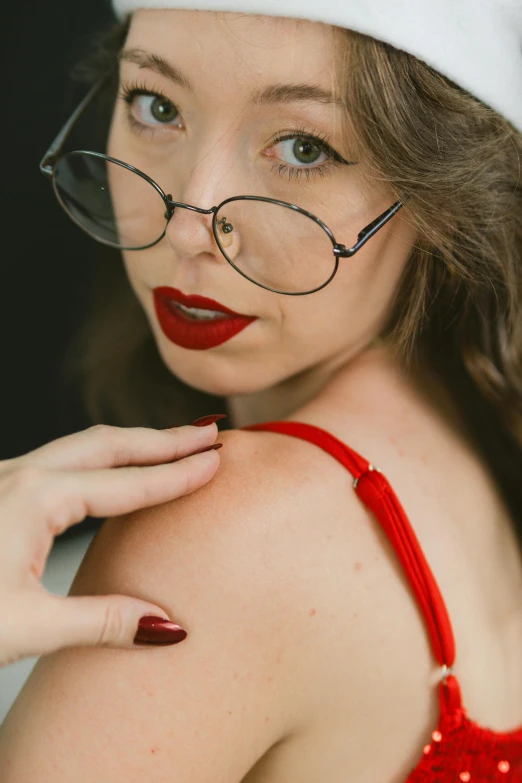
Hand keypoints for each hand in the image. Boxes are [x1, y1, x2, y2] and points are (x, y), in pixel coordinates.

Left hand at [0, 420, 222, 665]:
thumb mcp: (26, 626)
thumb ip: (102, 622)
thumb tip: (168, 625)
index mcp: (34, 499)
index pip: (127, 483)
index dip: (177, 473)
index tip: (217, 460)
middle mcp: (22, 476)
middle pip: (109, 444)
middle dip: (162, 438)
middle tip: (208, 433)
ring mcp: (8, 478)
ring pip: (84, 446)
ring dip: (133, 442)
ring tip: (174, 442)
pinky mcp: (2, 491)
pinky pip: (64, 460)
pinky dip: (105, 457)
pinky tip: (114, 470)